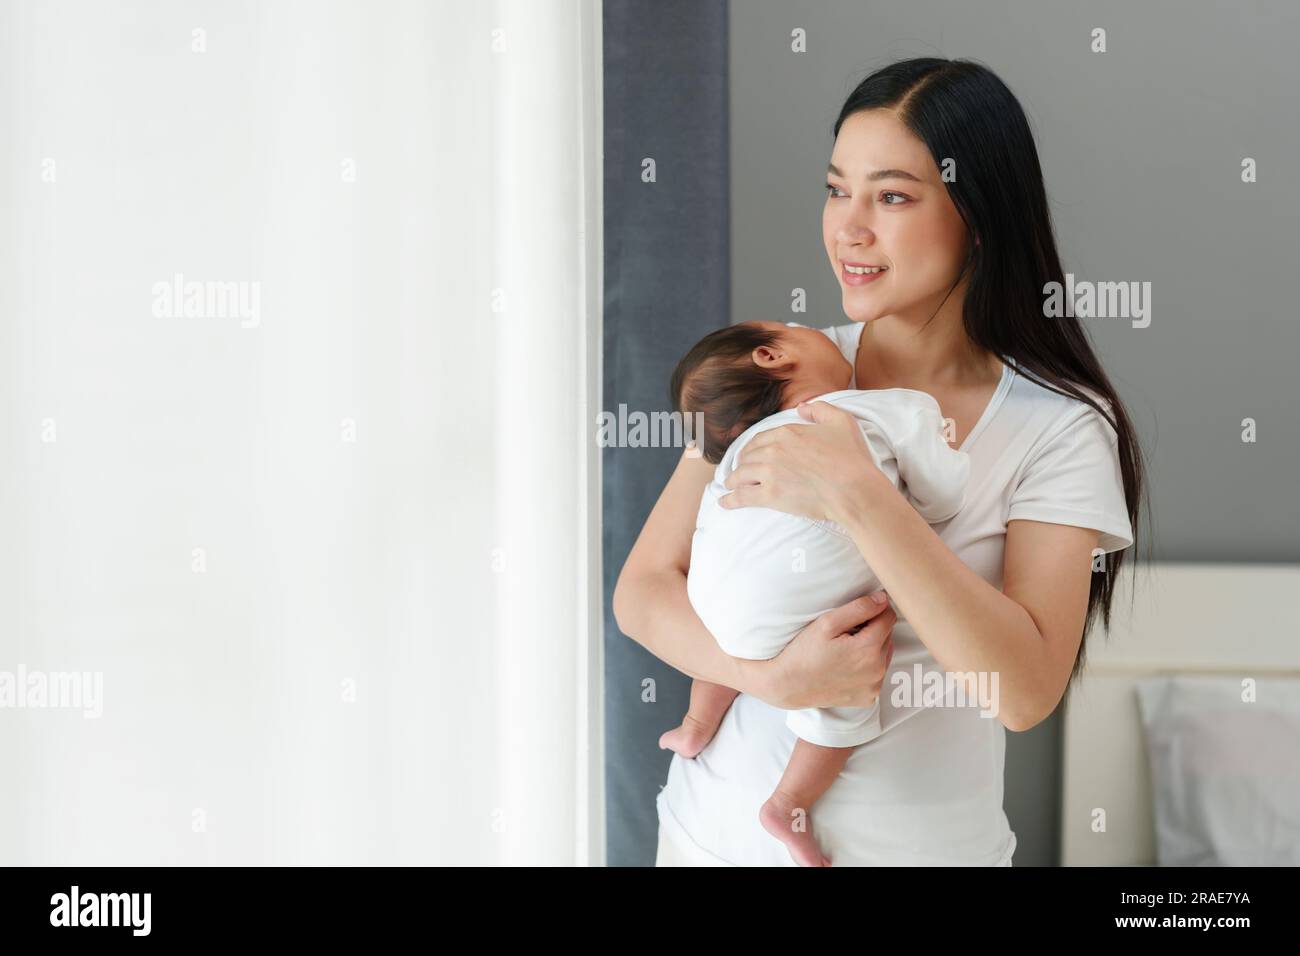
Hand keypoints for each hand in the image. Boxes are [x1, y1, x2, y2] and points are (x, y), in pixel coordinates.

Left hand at [719, 400, 881, 523]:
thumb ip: (820, 409)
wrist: (854, 489)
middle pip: (748, 456)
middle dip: (742, 463)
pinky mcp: (770, 496)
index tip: (750, 454)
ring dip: (733, 480)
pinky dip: (729, 500)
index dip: (753, 447)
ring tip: (730, 485)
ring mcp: (769, 473)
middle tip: (740, 471)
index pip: (760, 438)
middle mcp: (773, 450)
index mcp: (788, 432)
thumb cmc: (852, 458)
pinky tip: (723, 502)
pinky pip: (742, 497)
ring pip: (741, 475)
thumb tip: (802, 407)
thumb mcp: (842, 421)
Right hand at [766, 592, 895, 710]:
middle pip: (887, 636)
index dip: (875, 609)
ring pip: (885, 655)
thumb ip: (859, 608)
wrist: (788, 685)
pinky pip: (877, 675)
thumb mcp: (827, 623)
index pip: (888, 617)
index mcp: (868, 649)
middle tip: (846, 632)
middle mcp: (876, 670)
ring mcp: (873, 687)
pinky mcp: (868, 697)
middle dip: (872, 629)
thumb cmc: (804, 652)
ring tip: (846, 648)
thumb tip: (883, 599)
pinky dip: (868, 667)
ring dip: (872, 648)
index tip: (858, 612)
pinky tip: (848, 665)